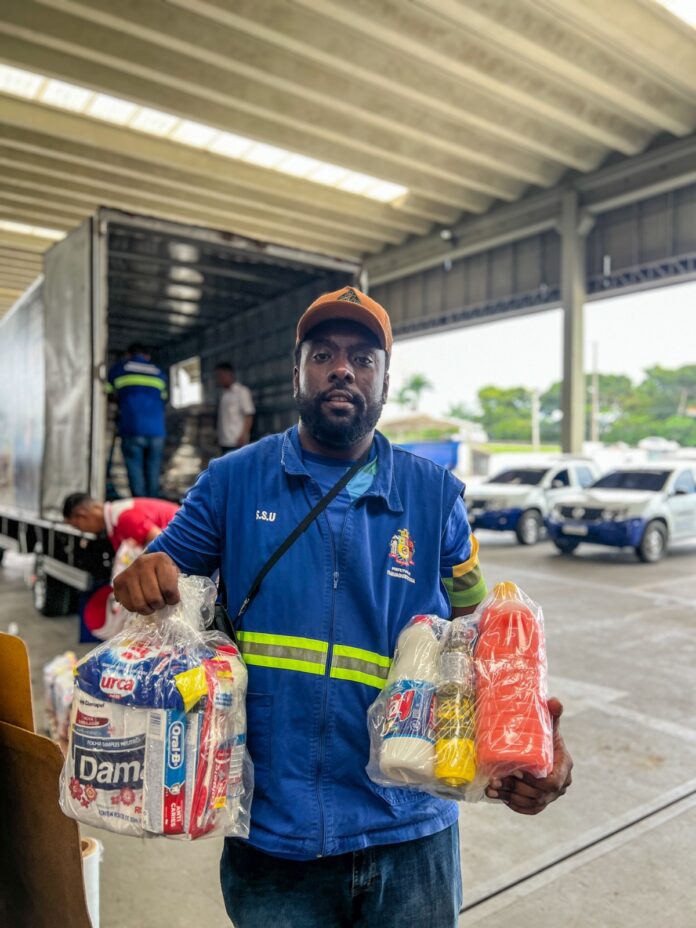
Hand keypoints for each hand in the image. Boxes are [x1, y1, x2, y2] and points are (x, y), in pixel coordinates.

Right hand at [113, 552, 179, 614]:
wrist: (148, 563)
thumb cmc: (164, 572)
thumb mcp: (175, 574)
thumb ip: (176, 586)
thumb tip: (171, 603)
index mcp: (160, 559)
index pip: (168, 589)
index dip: (173, 599)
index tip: (173, 599)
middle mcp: (142, 562)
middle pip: (153, 598)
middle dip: (160, 604)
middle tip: (162, 602)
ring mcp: (128, 572)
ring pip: (140, 604)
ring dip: (149, 609)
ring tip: (153, 604)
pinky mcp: (118, 582)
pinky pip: (129, 606)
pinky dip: (138, 609)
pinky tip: (142, 601)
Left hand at [485, 697, 572, 814]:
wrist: (543, 749)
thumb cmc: (545, 735)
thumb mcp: (549, 724)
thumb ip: (553, 713)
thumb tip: (554, 701)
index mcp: (564, 767)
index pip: (552, 783)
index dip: (535, 781)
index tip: (517, 772)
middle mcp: (561, 785)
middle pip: (538, 795)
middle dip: (517, 789)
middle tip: (497, 778)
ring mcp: (551, 797)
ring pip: (530, 803)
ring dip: (509, 797)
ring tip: (492, 786)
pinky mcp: (540, 803)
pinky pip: (527, 809)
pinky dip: (511, 804)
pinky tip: (495, 795)